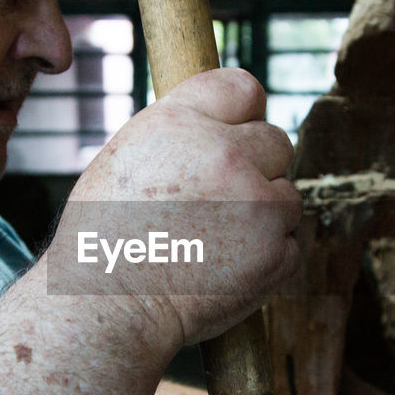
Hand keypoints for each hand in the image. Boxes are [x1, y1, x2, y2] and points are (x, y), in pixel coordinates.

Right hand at [48, 69, 302, 346]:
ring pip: (287, 194)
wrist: (105, 306)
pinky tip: (226, 267)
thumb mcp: (126, 156)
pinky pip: (290, 242)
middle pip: (276, 140)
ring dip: (264, 213)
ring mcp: (257, 204)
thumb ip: (182, 133)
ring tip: (215, 240)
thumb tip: (226, 126)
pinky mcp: (276, 252)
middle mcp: (225, 154)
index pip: (243, 88)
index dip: (240, 114)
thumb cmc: (103, 237)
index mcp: (180, 121)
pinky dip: (268, 256)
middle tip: (218, 201)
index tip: (232, 135)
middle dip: (256, 166)